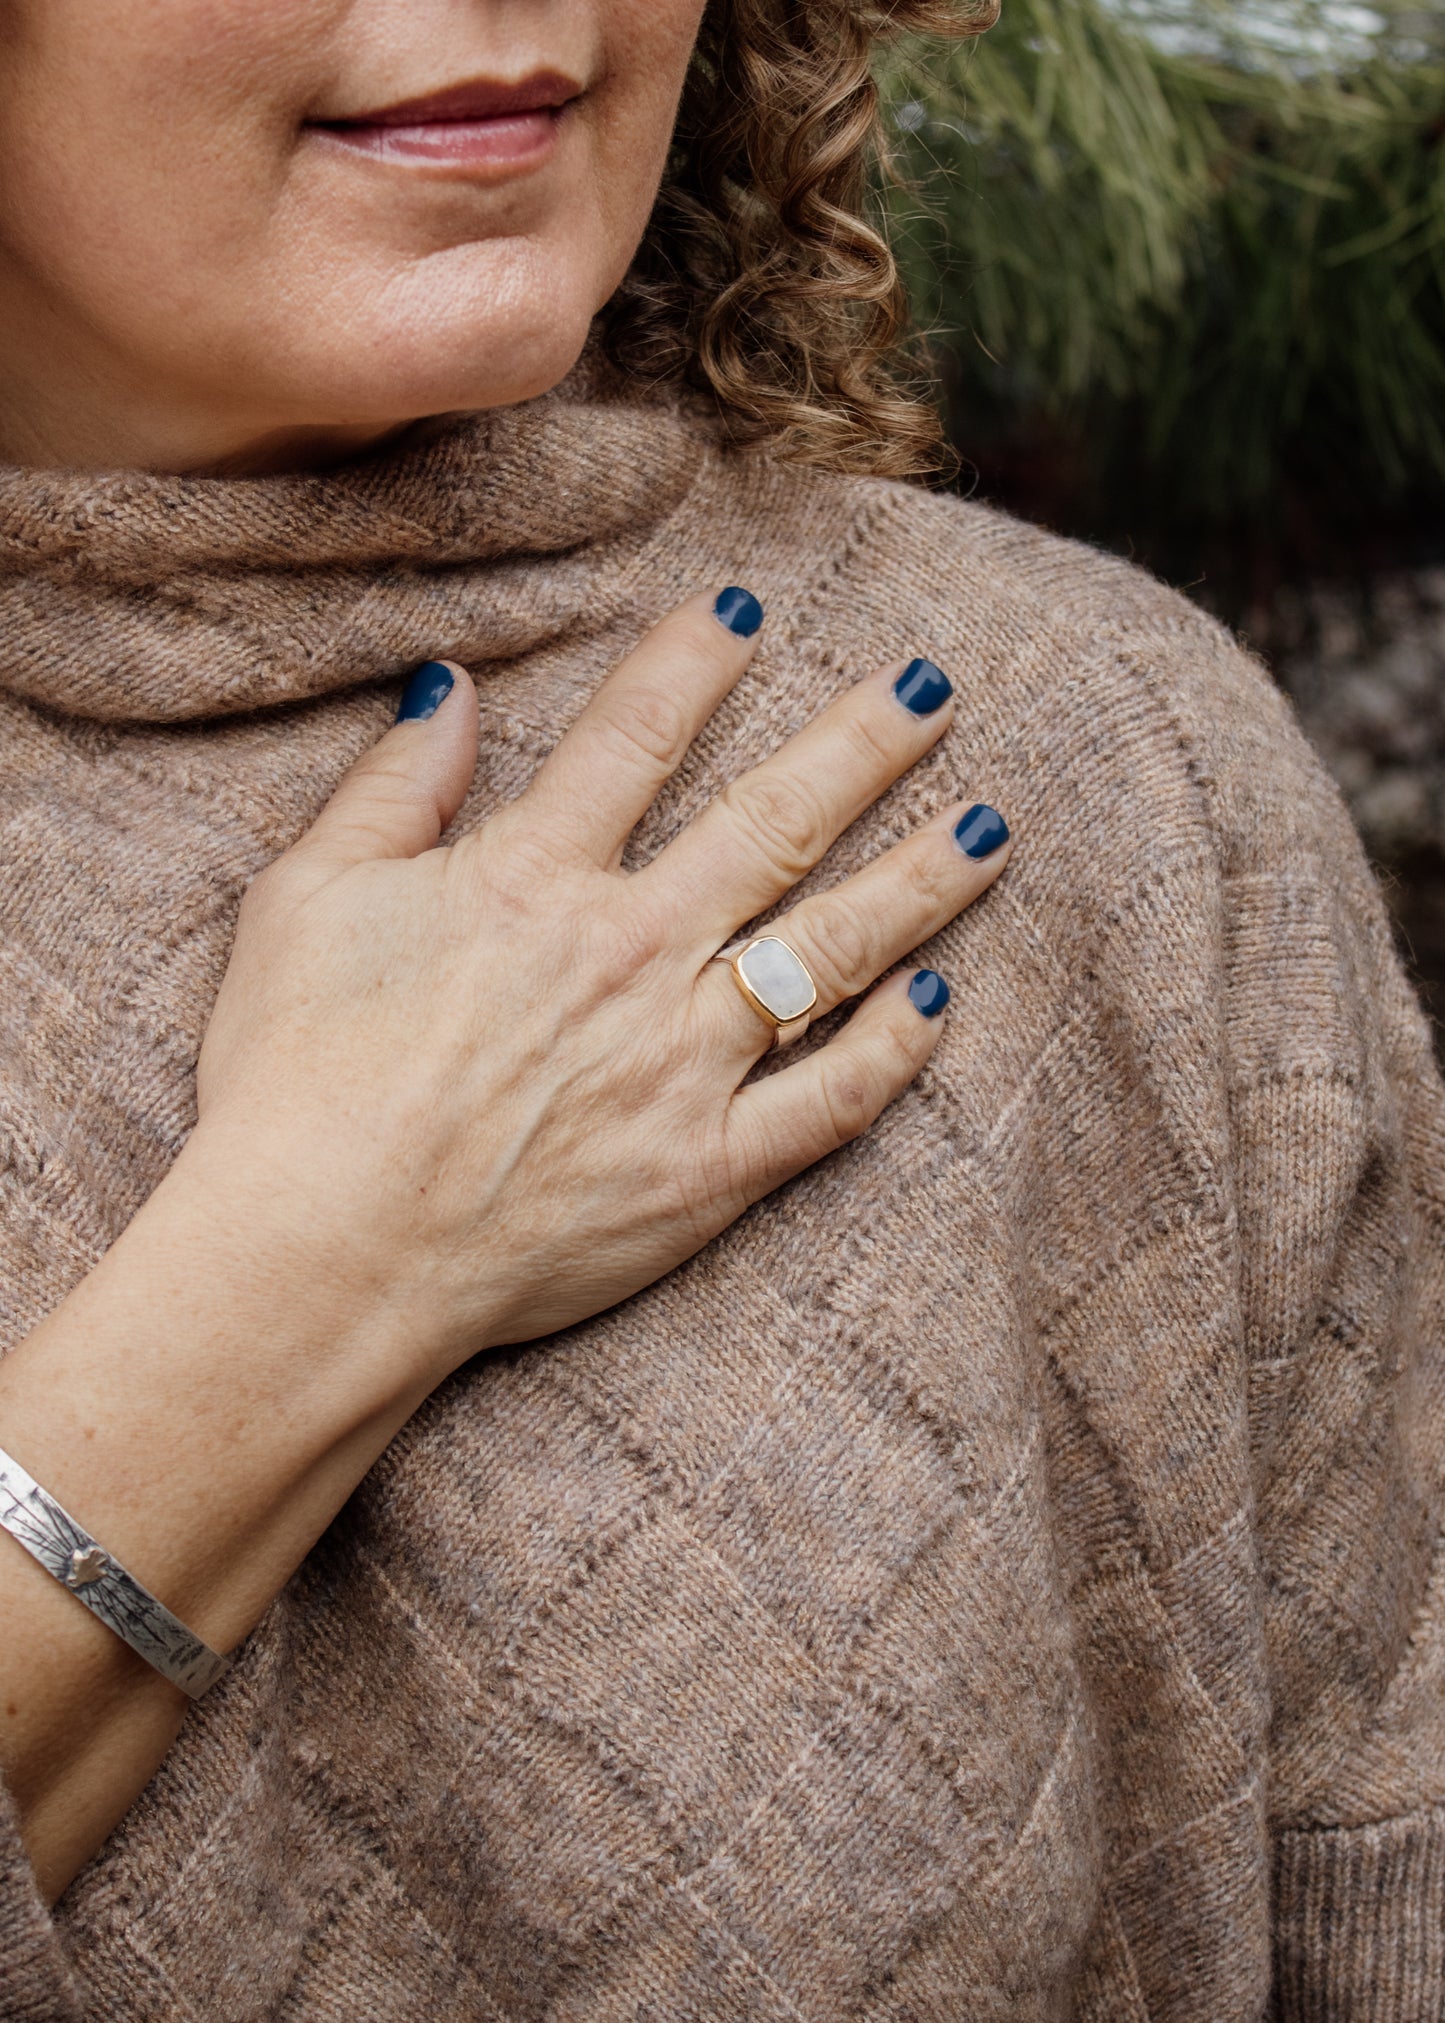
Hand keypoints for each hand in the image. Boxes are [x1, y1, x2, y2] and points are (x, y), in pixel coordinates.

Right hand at [194, 591, 1010, 1378]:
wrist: (319, 1255)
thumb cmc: (292, 1078)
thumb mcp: (305, 900)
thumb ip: (393, 786)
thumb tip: (449, 684)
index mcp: (535, 880)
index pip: (638, 737)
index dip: (696, 661)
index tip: (750, 609)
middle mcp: (633, 952)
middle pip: (777, 822)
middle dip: (865, 745)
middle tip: (935, 692)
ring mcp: (684, 1063)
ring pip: (835, 950)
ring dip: (920, 881)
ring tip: (991, 828)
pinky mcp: (709, 1170)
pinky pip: (831, 1102)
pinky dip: (895, 1052)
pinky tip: (942, 1002)